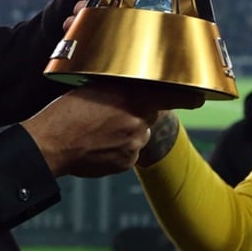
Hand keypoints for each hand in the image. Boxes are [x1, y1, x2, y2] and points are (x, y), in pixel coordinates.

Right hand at [22, 81, 203, 177]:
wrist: (51, 144)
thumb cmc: (67, 112)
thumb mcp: (93, 87)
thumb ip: (120, 87)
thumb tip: (133, 87)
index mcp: (132, 98)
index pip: (172, 96)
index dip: (189, 96)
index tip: (200, 95)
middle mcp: (138, 121)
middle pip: (148, 115)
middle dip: (135, 113)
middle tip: (111, 112)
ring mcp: (134, 144)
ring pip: (137, 135)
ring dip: (125, 132)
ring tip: (98, 130)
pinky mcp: (127, 163)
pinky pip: (129, 153)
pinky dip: (117, 149)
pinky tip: (98, 144)